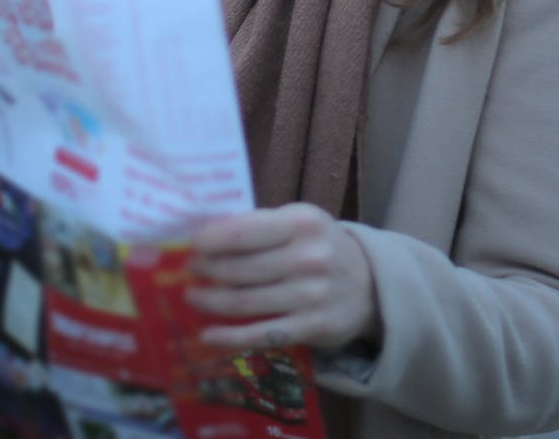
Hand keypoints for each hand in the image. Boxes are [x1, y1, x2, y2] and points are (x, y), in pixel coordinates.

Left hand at [186, 203, 379, 351]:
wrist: (370, 284)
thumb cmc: (320, 247)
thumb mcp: (299, 222)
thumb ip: (259, 225)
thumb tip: (204, 234)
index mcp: (302, 222)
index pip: (242, 232)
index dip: (209, 241)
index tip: (190, 245)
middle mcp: (309, 258)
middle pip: (239, 269)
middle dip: (206, 271)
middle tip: (188, 271)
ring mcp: (311, 295)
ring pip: (245, 302)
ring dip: (210, 301)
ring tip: (193, 297)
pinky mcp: (313, 328)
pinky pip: (260, 334)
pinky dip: (229, 337)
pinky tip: (208, 335)